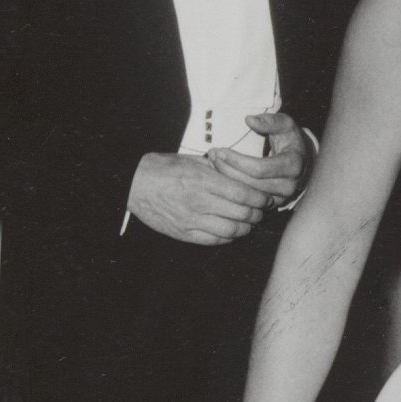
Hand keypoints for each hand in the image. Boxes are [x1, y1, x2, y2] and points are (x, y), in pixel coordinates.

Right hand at [127, 151, 270, 244]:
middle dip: (257, 214)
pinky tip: (232, 230)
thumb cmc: (163, 169)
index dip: (260, 199)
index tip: (266, 199)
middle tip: (261, 211)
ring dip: (246, 228)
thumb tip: (242, 175)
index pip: (243, 194)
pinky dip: (229, 237)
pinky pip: (215, 240)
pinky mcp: (184, 233)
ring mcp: (192, 220)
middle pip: (242, 213)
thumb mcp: (193, 161)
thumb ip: (218, 169)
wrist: (135, 184)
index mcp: (203, 180)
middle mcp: (200, 201)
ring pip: (232, 230)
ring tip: (248, 222)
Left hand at [208, 110, 313, 206]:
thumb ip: (270, 121)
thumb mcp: (285, 125)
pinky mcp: (271, 205)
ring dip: (227, 181)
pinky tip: (221, 177)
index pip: (259, 169)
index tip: (219, 150)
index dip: (236, 161)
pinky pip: (248, 202)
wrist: (303, 161)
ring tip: (212, 165)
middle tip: (211, 156)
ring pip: (247, 196)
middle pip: (250, 185)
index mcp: (293, 166)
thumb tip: (249, 120)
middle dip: (227, 170)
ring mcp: (280, 198)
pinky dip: (233, 190)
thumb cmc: (291, 141)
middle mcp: (288, 186)